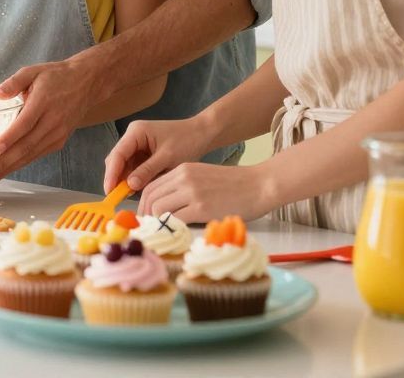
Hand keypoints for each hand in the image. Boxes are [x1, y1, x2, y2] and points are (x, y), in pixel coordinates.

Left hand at [0, 57, 90, 186]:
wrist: (86, 84)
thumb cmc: (57, 77)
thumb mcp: (34, 71)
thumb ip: (14, 82)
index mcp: (43, 102)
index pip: (26, 122)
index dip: (11, 136)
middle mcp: (52, 121)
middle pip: (27, 145)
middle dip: (4, 162)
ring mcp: (57, 134)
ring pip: (31, 154)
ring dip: (10, 168)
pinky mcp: (59, 141)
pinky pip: (38, 154)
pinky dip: (22, 163)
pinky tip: (7, 170)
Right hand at [103, 116, 213, 192]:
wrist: (202, 134)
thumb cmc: (186, 141)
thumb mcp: (167, 157)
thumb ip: (147, 170)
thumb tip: (130, 185)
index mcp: (136, 132)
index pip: (118, 154)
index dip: (111, 174)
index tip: (109, 191)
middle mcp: (133, 137)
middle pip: (117, 160)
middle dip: (117, 178)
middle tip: (118, 197)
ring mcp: (138, 145)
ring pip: (125, 166)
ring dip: (126, 180)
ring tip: (130, 196)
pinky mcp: (144, 154)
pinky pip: (135, 168)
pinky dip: (136, 179)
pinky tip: (139, 189)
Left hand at [139, 161, 274, 222]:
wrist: (259, 185)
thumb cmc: (234, 185)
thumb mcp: (203, 177)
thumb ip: (184, 187)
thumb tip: (164, 208)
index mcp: (182, 170)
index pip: (151, 186)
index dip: (143, 203)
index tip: (143, 216)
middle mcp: (183, 178)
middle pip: (150, 197)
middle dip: (144, 214)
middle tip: (146, 228)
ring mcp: (192, 192)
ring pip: (159, 208)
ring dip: (156, 222)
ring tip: (161, 232)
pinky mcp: (202, 207)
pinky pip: (176, 219)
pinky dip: (170, 228)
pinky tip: (174, 233)